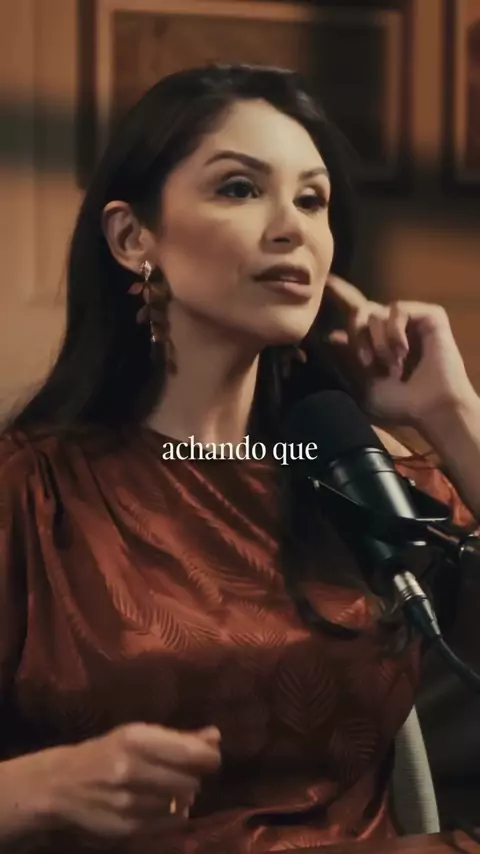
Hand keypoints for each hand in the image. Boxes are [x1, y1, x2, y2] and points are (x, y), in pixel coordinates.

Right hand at [2, 722, 220, 844]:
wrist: (60, 786)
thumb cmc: (104, 753)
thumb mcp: (137, 735)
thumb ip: (178, 737)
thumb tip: (216, 736)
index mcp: (137, 740)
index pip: (193, 755)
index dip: (208, 758)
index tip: (207, 758)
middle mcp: (133, 770)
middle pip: (191, 781)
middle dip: (193, 778)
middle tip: (181, 773)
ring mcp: (129, 803)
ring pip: (182, 804)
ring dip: (181, 797)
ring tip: (166, 788)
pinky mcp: (127, 829)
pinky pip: (169, 824)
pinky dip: (171, 815)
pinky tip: (159, 805)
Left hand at [325, 274, 476, 429]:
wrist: (430, 409)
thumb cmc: (399, 405)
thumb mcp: (362, 385)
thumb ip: (346, 359)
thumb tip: (331, 335)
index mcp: (375, 341)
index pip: (353, 311)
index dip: (339, 293)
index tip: (326, 282)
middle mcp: (391, 327)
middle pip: (358, 308)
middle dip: (356, 334)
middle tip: (366, 361)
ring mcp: (411, 320)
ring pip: (374, 311)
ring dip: (378, 342)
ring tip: (392, 365)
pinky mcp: (429, 315)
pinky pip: (397, 309)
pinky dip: (395, 331)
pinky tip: (403, 352)